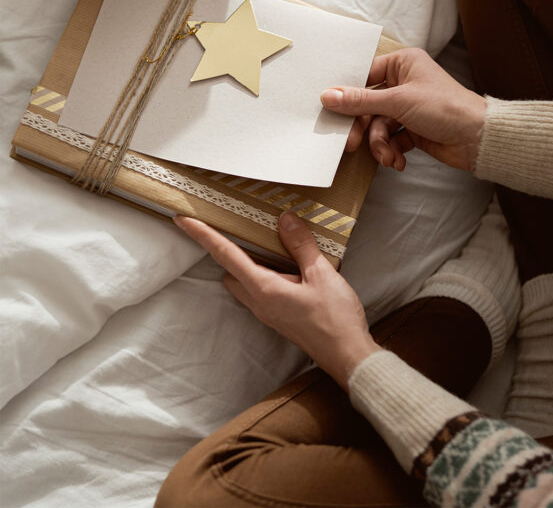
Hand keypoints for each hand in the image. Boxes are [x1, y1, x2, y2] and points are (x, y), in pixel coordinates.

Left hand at [173, 212, 379, 391]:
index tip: (183, 220)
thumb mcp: (321, 274)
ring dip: (245, 261)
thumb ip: (301, 245)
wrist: (347, 355)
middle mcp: (259, 301)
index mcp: (264, 288)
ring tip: (262, 241)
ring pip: (243, 281)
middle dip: (224, 247)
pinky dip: (262, 272)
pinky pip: (259, 289)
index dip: (203, 235)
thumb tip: (284, 220)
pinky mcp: (278, 316)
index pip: (226, 255)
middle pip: (229, 269)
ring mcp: (267, 311)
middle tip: (229, 225)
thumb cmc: (335, 318)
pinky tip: (284, 264)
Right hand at [321, 48, 485, 171]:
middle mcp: (405, 83)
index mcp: (403, 63)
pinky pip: (392, 139)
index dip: (348, 94)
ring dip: (380, 144)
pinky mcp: (414, 129)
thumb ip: (360, 101)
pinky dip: (392, 151)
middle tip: (352, 144)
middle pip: (369, 105)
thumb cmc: (444, 107)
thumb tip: (328, 95)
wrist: (477, 138)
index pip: (365, 76)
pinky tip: (398, 161)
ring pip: (379, 126)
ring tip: (388, 157)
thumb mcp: (397, 102)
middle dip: (363, 128)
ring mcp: (409, 107)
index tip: (332, 110)